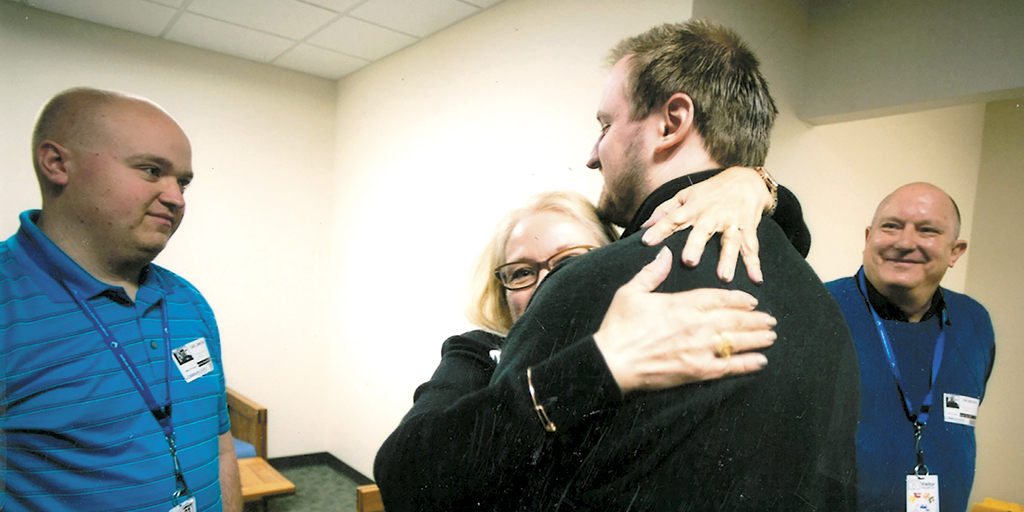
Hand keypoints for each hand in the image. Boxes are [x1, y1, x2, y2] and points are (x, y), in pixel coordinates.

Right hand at [593, 247, 775, 393]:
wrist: (612, 361)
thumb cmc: (619, 326)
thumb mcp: (631, 292)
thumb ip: (652, 273)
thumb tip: (666, 253)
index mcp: (681, 304)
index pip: (718, 298)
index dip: (738, 299)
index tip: (752, 301)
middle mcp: (695, 325)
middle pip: (734, 319)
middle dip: (755, 319)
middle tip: (771, 320)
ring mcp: (698, 349)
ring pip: (736, 341)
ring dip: (757, 339)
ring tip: (770, 337)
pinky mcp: (696, 371)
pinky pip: (728, 367)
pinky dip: (746, 364)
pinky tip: (761, 362)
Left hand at [640, 166, 772, 282]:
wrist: (746, 180)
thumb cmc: (711, 191)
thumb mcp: (686, 195)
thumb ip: (665, 211)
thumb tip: (644, 226)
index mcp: (693, 207)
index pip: (673, 218)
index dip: (659, 229)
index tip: (646, 241)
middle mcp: (712, 215)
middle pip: (703, 230)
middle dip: (696, 245)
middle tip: (689, 261)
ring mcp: (732, 222)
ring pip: (730, 241)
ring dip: (728, 259)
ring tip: (724, 276)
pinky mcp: (748, 228)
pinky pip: (751, 247)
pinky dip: (755, 264)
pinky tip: (756, 279)